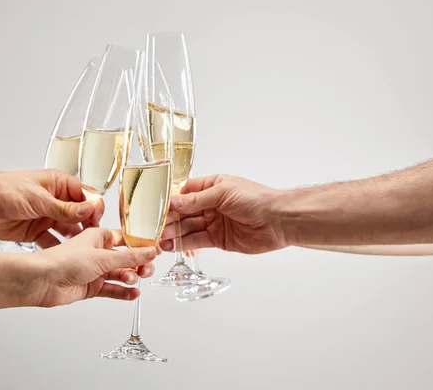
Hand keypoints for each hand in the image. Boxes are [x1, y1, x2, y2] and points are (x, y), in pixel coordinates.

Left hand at [0, 169, 104, 247]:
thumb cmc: (2, 189)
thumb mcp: (37, 198)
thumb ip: (63, 208)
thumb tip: (87, 210)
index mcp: (58, 184)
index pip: (85, 196)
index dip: (93, 208)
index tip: (96, 221)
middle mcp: (55, 200)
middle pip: (80, 215)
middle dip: (87, 226)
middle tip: (93, 239)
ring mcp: (46, 217)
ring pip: (68, 230)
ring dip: (75, 239)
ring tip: (82, 251)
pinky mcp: (36, 232)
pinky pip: (53, 242)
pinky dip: (59, 250)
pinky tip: (64, 257)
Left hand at [24, 228, 157, 307]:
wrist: (43, 281)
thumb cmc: (64, 261)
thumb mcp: (102, 257)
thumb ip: (129, 257)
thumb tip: (149, 252)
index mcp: (98, 236)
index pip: (126, 240)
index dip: (141, 245)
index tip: (155, 251)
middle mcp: (97, 252)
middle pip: (125, 258)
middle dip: (138, 264)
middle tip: (147, 270)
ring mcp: (94, 270)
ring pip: (120, 274)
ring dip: (130, 278)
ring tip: (136, 280)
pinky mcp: (91, 287)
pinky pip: (112, 289)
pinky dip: (123, 292)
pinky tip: (133, 294)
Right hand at [160, 174, 286, 253]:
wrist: (279, 221)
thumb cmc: (256, 199)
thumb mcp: (223, 193)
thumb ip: (196, 200)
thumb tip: (173, 202)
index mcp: (212, 186)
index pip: (184, 192)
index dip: (170, 201)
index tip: (156, 208)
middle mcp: (210, 204)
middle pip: (183, 212)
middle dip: (169, 220)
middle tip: (153, 228)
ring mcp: (213, 222)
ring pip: (188, 228)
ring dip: (173, 234)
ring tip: (158, 240)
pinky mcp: (218, 239)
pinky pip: (197, 241)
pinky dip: (184, 244)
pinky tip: (172, 246)